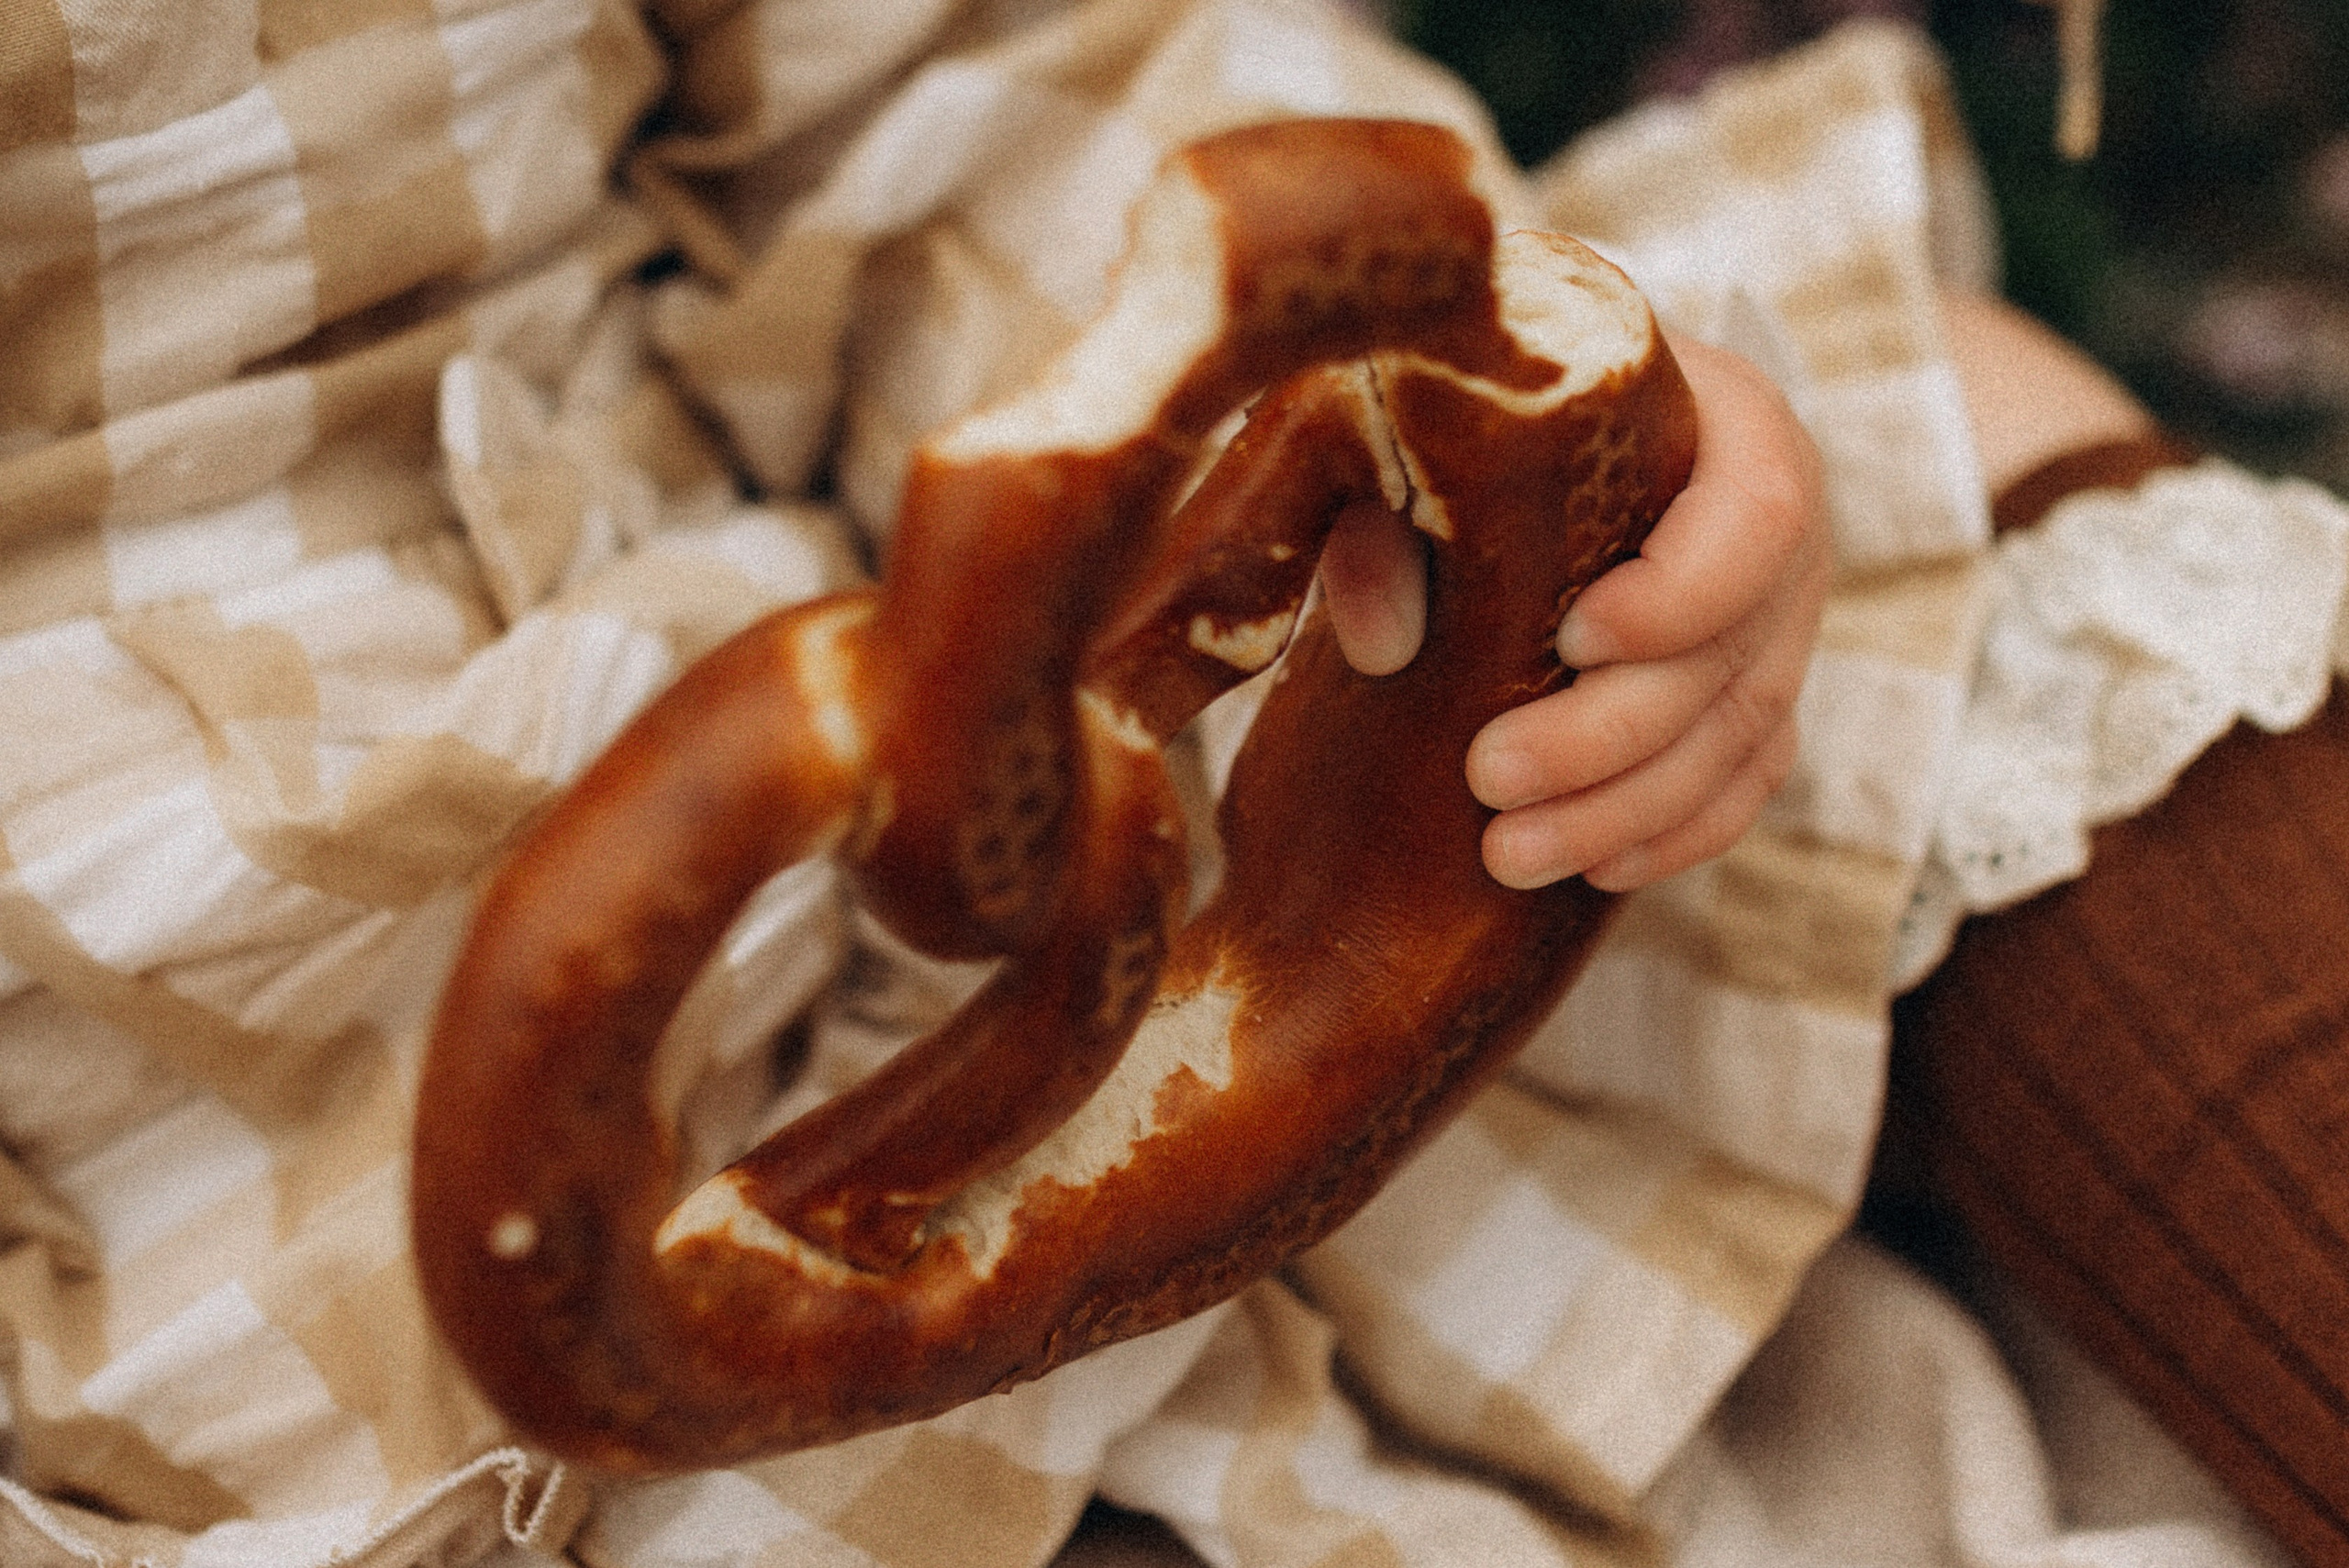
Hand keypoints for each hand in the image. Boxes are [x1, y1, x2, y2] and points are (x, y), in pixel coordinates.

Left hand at [1321, 331, 1829, 890]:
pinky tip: (1594, 870)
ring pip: (1741, 738)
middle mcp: (1781, 533)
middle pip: (1732, 654)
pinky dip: (1674, 834)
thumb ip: (1392, 511)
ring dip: (1628, 811)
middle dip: (1612, 736)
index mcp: (1736, 428)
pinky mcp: (1757, 697)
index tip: (1572, 640)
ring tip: (1510, 856)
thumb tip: (1382, 644)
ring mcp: (1782, 624)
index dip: (1680, 595)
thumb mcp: (1433, 428)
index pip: (1758, 516)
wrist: (1548, 430)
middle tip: (1489, 778)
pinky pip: (1745, 783)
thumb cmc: (1489, 415)